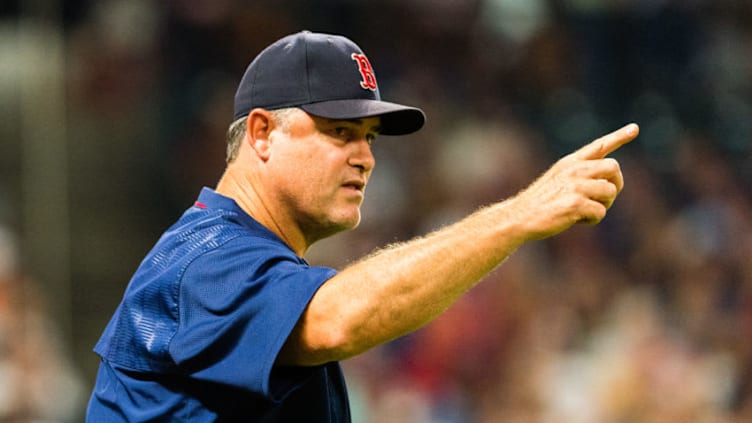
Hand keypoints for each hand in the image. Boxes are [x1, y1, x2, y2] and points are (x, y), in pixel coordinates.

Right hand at [510, 123, 638, 238]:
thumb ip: (580, 175)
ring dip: (603, 205)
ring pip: (610, 191)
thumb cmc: (540, 203)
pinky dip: (592, 219)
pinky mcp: (575, 203)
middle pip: (614, 168)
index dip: (619, 137)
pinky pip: (600, 212)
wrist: (518, 217)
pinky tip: (576, 220)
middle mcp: (573, 169)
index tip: (634, 129)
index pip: (599, 146)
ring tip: (585, 211)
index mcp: (569, 162)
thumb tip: (609, 183)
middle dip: (616, 184)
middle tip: (605, 198)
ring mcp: (574, 185)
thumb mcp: (556, 180)